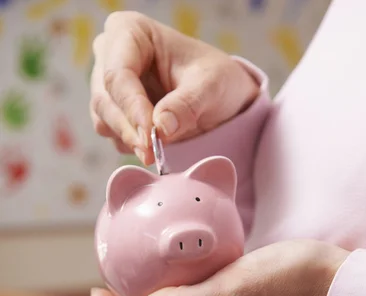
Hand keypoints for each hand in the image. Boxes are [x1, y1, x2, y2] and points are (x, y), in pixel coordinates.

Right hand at [90, 11, 258, 162]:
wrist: (219, 97)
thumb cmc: (214, 79)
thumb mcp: (211, 86)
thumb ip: (187, 105)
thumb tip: (161, 128)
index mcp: (131, 31)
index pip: (118, 73)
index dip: (132, 107)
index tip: (151, 134)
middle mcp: (110, 54)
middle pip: (105, 98)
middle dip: (128, 128)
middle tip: (151, 152)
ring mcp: (107, 84)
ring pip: (103, 119)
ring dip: (128, 139)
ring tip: (155, 152)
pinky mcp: (112, 112)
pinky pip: (111, 133)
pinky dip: (130, 145)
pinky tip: (153, 146)